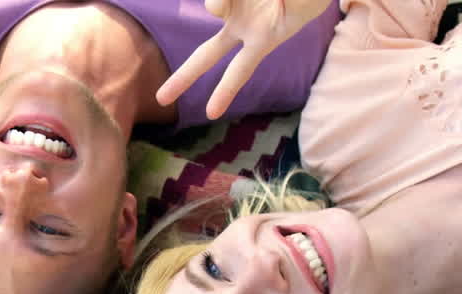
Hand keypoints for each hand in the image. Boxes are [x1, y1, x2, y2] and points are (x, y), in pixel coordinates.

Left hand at [157, 0, 328, 118]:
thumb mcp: (301, 5)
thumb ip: (263, 21)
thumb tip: (216, 7)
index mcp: (263, 39)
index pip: (240, 70)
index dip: (225, 90)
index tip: (211, 113)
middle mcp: (241, 26)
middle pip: (205, 55)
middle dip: (184, 78)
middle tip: (160, 99)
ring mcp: (233, 6)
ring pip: (213, 6)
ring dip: (221, 3)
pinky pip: (216, 0)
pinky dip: (225, 0)